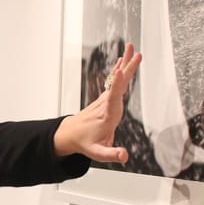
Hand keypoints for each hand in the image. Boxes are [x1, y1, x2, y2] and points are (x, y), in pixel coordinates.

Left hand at [54, 43, 141, 162]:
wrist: (70, 135)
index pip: (112, 97)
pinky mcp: (105, 98)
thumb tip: (124, 156)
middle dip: (126, 67)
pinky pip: (114, 81)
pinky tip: (123, 60)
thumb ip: (111, 154)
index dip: (116, 84)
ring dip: (125, 63)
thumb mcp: (97, 152)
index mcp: (107, 115)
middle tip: (134, 52)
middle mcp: (106, 104)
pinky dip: (120, 70)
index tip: (119, 71)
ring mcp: (105, 99)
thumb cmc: (84, 142)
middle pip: (118, 83)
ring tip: (132, 48)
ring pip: (117, 79)